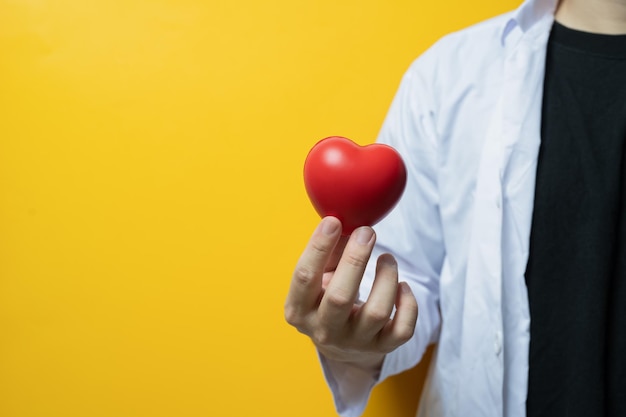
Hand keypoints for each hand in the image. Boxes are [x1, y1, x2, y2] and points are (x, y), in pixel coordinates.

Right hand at [284, 216, 417, 370]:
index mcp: (299, 310)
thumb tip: (344, 218)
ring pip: (376, 312)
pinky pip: (402, 329)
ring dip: (386, 277)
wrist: (343, 345)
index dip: (318, 247)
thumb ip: (330, 252)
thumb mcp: (320, 277)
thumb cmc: (328, 298)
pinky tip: (402, 286)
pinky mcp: (381, 348)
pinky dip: (408, 304)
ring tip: (388, 258)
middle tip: (367, 232)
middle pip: (339, 297)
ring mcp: (354, 343)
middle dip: (355, 260)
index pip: (304, 277)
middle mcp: (324, 330)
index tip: (333, 221)